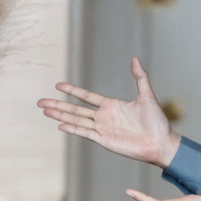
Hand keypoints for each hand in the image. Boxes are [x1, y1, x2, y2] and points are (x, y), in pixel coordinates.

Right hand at [37, 57, 180, 167]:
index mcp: (111, 105)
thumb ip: (140, 77)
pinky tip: (59, 125)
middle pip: (75, 109)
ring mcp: (102, 129)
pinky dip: (72, 129)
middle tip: (40, 102)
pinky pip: (85, 133)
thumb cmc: (156, 121)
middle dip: (57, 104)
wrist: (160, 142)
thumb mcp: (147, 95)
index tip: (58, 85)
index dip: (72, 90)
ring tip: (45, 111)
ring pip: (76, 120)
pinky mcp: (104, 140)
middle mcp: (103, 117)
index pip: (86, 96)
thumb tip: (135, 58)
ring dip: (59, 116)